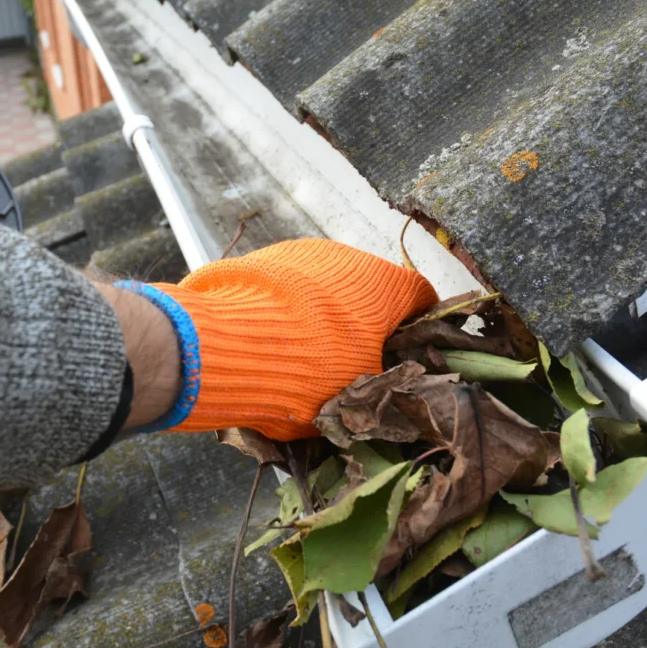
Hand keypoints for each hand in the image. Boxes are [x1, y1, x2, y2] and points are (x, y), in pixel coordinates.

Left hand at [116, 239, 435, 439]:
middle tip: (351, 366)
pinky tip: (269, 340)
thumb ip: (379, 387)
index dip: (420, 328)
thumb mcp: (356, 395)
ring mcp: (301, 252)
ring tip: (301, 357)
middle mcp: (349, 257)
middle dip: (365, 325)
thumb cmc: (308, 372)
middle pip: (370, 292)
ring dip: (323, 316)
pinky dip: (286, 310)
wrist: (223, 345)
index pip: (422, 298)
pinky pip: (286, 287)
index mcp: (386, 286)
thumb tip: (384, 392)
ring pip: (325, 287)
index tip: (409, 354)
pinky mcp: (260, 258)